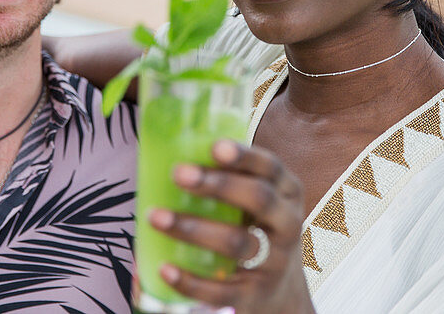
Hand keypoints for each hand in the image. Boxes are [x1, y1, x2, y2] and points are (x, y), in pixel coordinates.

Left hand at [148, 139, 314, 313]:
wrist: (282, 292)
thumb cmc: (256, 229)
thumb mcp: (258, 202)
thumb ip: (230, 179)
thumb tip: (168, 151)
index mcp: (287, 193)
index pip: (271, 167)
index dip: (244, 156)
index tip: (214, 146)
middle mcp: (286, 224)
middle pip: (258, 199)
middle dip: (218, 185)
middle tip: (178, 173)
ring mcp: (273, 262)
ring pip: (236, 242)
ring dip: (193, 229)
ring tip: (156, 217)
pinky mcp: (254, 295)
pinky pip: (221, 290)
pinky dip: (190, 281)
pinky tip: (165, 268)